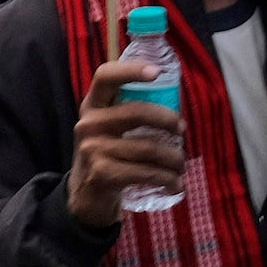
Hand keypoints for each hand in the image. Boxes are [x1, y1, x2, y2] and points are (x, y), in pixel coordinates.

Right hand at [65, 60, 182, 231]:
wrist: (85, 196)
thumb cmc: (106, 154)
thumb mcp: (108, 128)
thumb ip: (129, 111)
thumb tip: (174, 107)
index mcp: (92, 104)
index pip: (105, 76)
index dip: (131, 70)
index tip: (157, 72)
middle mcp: (89, 123)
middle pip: (137, 112)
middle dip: (168, 120)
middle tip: (182, 130)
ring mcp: (93, 149)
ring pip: (147, 147)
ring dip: (173, 157)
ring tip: (181, 164)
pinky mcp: (103, 174)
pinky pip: (145, 172)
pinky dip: (166, 179)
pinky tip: (175, 184)